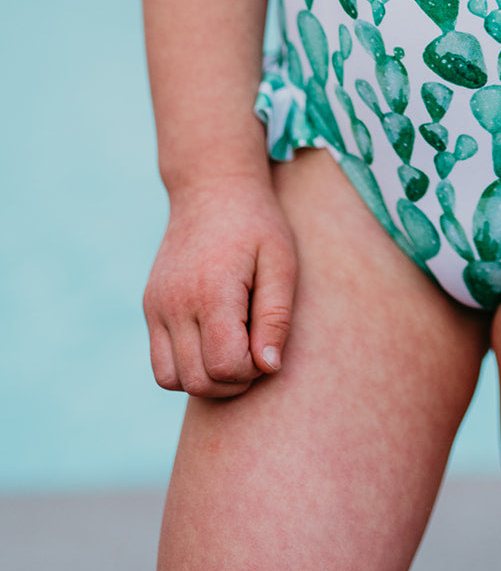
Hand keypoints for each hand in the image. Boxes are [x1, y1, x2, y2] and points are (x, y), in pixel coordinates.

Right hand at [143, 173, 295, 398]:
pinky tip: (213, 340)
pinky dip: (186, 366)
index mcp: (211, 292)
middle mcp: (174, 304)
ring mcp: (156, 307)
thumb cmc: (257, 225)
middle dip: (232, 381)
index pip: (224, 367)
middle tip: (255, 350)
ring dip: (205, 379)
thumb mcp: (281, 263)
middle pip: (198, 381)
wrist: (212, 188)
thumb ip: (276, 317)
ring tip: (233, 348)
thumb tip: (268, 368)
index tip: (267, 345)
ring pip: (171, 380)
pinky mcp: (149, 307)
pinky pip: (160, 363)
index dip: (252, 371)